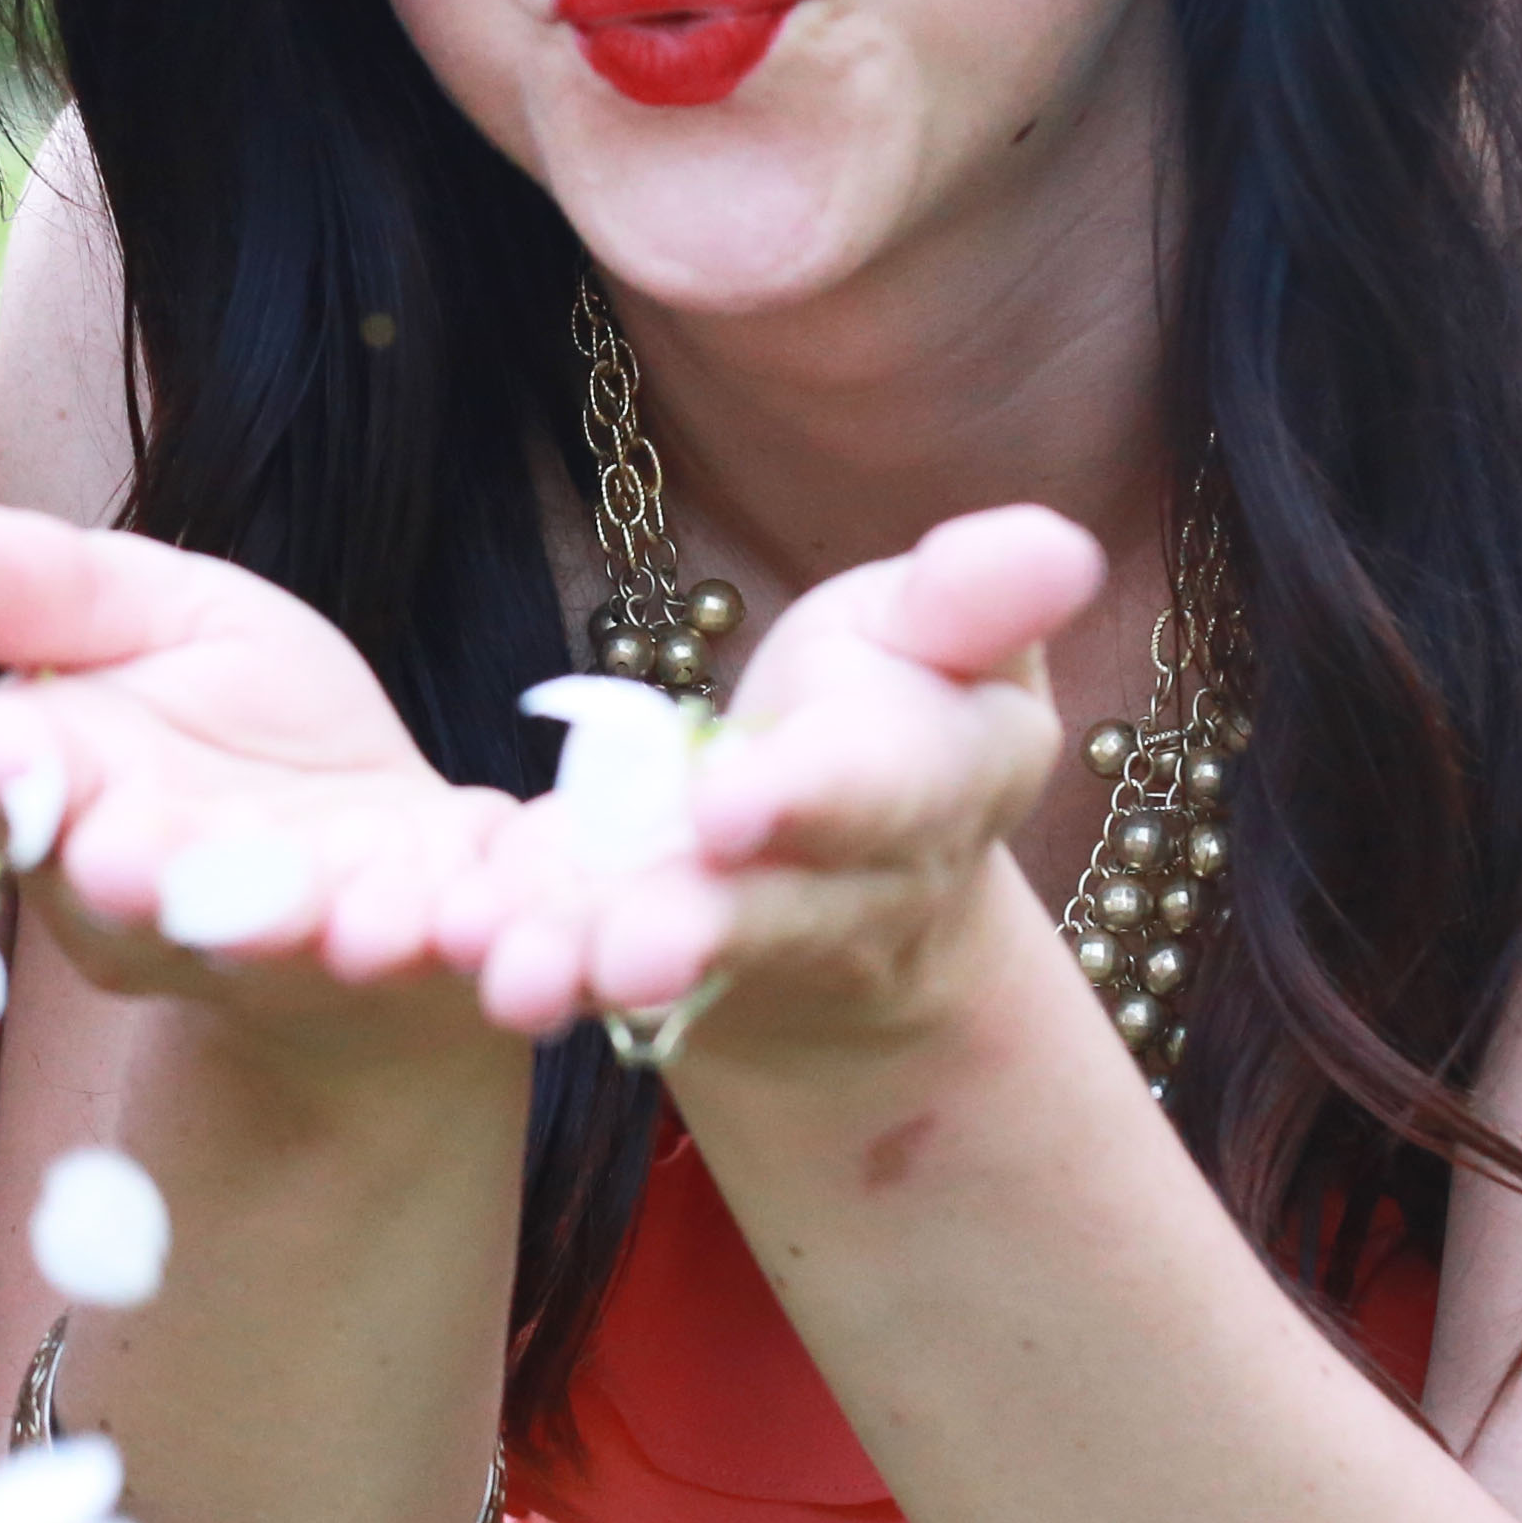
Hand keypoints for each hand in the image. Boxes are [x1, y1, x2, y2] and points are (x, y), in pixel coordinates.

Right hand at [0, 503, 522, 1056]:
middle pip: (153, 901)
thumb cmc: (252, 736)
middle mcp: (182, 908)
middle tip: (146, 869)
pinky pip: (472, 963)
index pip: (21, 795)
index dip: (19, 786)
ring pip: (307, 950)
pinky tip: (517, 947)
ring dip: (339, 935)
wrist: (392, 871)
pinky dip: (507, 953)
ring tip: (377, 923)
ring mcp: (317, 949)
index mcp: (86, 810)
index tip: (20, 764)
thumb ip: (50, 591)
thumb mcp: (159, 619)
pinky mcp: (445, 967)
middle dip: (165, 886)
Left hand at [443, 506, 1103, 1064]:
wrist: (850, 855)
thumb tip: (1062, 547)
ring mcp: (749, 944)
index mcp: (946, 777)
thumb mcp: (941, 634)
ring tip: (516, 975)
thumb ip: (976, 599)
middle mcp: (855, 888)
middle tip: (625, 948)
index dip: (812, 797)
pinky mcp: (651, 960)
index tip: (732, 804)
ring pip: (676, 959)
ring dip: (592, 965)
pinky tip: (459, 945)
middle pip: (778, 909)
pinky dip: (529, 956)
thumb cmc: (897, 698)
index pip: (887, 785)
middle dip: (701, 925)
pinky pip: (588, 963)